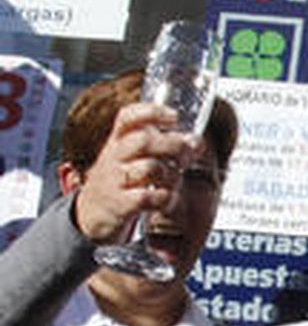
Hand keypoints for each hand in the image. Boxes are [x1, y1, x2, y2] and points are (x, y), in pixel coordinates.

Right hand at [72, 102, 200, 244]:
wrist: (93, 213)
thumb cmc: (121, 181)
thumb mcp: (133, 158)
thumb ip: (163, 148)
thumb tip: (196, 142)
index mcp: (117, 141)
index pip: (127, 117)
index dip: (152, 112)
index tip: (174, 116)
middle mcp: (113, 157)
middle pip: (144, 140)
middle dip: (173, 145)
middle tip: (186, 155)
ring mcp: (115, 180)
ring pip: (150, 168)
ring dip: (172, 175)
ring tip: (173, 181)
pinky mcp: (120, 204)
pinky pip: (149, 197)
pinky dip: (166, 198)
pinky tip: (167, 199)